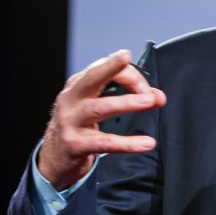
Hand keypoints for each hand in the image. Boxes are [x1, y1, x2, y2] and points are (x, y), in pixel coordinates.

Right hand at [37, 49, 166, 189]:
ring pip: (100, 108)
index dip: (129, 74)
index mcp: (78, 85)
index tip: (148, 88)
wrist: (56, 156)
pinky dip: (128, 143)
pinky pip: (105, 142)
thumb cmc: (80, 125)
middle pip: (92, 78)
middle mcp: (72, 99)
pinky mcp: (75, 144)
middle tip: (127, 58)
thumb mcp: (97, 106)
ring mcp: (70, 121)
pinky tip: (145, 143)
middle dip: (111, 67)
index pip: (103, 69)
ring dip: (127, 102)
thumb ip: (127, 97)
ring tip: (149, 101)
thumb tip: (158, 97)